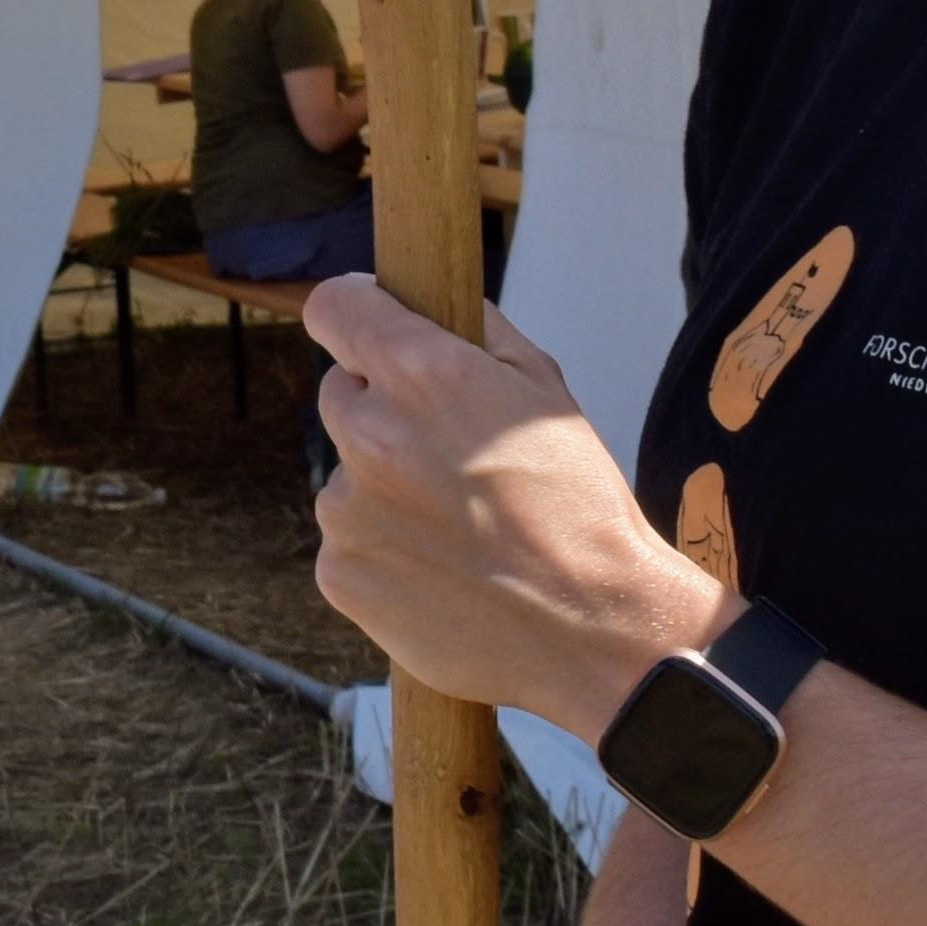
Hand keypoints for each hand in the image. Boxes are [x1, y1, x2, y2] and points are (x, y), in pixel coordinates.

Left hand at [306, 281, 720, 732]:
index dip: (354, 312)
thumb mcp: (547, 390)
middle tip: (448, 452)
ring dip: (385, 486)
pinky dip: (383, 548)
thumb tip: (433, 302)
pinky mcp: (339, 573)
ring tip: (459, 524)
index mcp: (424, 374)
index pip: (336, 306)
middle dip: (383, 408)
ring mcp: (347, 509)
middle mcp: (371, 434)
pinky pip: (348, 541)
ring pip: (348, 475)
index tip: (368, 325)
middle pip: (341, 393)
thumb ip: (481, 332)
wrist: (591, 623)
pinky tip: (442, 566)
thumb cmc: (579, 505)